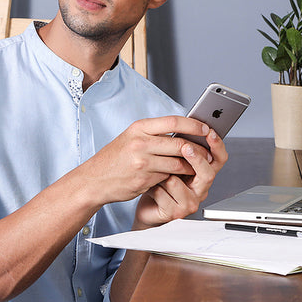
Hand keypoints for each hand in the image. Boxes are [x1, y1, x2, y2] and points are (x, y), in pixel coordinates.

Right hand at [71, 116, 212, 206]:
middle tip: (208, 152)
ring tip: (196, 166)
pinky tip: (178, 178)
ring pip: (177, 163)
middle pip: (179, 144)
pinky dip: (174, 178)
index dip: (193, 124)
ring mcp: (142, 162)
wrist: (94, 180)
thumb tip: (181, 133)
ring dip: (190, 166)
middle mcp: (140, 143)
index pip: (174, 121)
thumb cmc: (114, 159)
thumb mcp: (130, 138)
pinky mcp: (143, 179)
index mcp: (139, 128)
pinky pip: (167, 177)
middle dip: (197, 150)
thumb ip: (153, 134)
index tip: (206, 128)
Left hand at [134, 128, 227, 228]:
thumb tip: (183, 129)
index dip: (217, 146)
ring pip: (178, 183)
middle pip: (208, 174)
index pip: (219, 159)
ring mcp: (189, 203)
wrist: (147, 208)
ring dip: (162, 174)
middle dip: (196, 159)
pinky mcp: (175, 213)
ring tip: (153, 171)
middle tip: (186, 147)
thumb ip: (180, 150)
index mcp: (202, 174)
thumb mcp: (171, 162)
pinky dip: (153, 187)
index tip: (209, 132)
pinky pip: (163, 194)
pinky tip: (149, 188)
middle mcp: (200, 189)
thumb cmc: (160, 183)